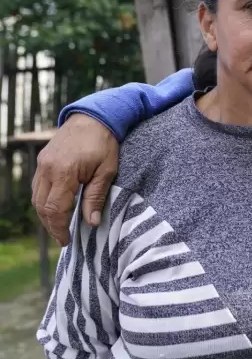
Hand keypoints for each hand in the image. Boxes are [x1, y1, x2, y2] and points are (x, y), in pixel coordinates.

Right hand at [31, 114, 118, 245]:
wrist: (93, 117)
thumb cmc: (104, 143)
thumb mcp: (107, 171)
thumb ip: (96, 197)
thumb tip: (91, 223)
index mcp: (64, 172)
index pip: (55, 208)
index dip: (59, 228)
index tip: (66, 240)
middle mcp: (47, 169)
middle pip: (42, 206)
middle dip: (51, 225)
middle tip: (62, 238)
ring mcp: (42, 164)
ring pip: (36, 197)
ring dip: (46, 214)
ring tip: (59, 226)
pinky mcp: (42, 161)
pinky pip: (38, 186)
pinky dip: (44, 200)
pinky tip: (55, 207)